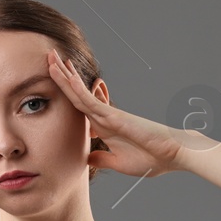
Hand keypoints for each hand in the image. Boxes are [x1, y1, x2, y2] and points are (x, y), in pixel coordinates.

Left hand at [45, 47, 191, 177]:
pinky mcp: (113, 115)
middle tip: (48, 59)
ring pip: (79, 93)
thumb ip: (102, 160)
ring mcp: (108, 114)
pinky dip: (77, 88)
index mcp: (104, 127)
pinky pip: (90, 100)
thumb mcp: (119, 162)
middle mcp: (104, 116)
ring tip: (50, 57)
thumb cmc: (151, 158)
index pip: (79, 107)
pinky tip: (66, 75)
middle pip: (76, 94)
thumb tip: (87, 159)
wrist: (172, 154)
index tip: (55, 82)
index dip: (66, 93)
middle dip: (61, 77)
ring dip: (64, 75)